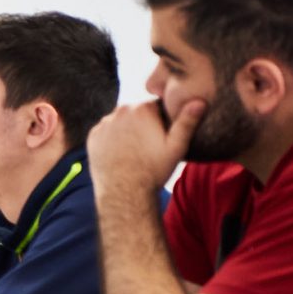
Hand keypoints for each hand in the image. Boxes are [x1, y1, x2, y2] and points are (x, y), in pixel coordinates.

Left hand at [87, 100, 203, 193]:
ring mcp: (104, 124)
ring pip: (120, 121)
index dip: (161, 120)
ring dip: (126, 129)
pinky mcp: (93, 136)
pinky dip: (112, 139)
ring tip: (135, 150)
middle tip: (149, 144)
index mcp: (142, 109)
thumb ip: (187, 121)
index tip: (162, 135)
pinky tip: (121, 153)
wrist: (124, 192)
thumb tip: (199, 101)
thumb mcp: (176, 147)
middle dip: (143, 123)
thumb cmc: (153, 170)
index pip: (155, 105)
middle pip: (136, 112)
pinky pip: (105, 132)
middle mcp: (120, 111)